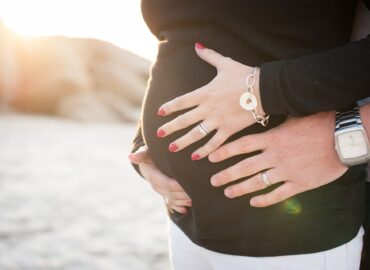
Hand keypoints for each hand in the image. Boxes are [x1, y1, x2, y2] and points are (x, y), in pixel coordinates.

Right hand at [129, 146, 191, 213]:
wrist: (148, 162)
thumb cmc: (150, 154)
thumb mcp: (146, 152)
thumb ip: (141, 154)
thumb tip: (131, 156)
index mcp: (153, 176)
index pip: (166, 183)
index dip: (176, 185)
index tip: (187, 184)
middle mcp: (156, 186)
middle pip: (171, 193)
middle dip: (183, 194)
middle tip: (197, 191)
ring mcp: (160, 192)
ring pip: (172, 199)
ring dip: (183, 201)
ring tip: (195, 199)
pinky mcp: (165, 194)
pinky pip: (171, 203)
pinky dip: (178, 207)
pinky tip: (185, 209)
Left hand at [156, 42, 265, 160]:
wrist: (265, 89)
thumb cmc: (245, 75)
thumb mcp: (225, 63)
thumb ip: (209, 55)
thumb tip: (197, 45)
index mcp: (205, 93)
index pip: (182, 101)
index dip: (169, 107)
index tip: (159, 113)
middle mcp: (208, 108)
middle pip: (184, 120)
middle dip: (170, 128)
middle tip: (158, 134)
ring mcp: (218, 120)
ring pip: (196, 134)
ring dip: (183, 142)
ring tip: (171, 148)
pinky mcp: (229, 130)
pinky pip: (214, 143)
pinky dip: (205, 151)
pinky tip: (195, 157)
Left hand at [208, 112, 347, 206]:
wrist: (343, 138)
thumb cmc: (320, 123)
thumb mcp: (294, 117)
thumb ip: (276, 120)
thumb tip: (262, 112)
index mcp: (272, 139)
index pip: (242, 146)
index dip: (224, 152)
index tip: (211, 158)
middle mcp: (275, 156)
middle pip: (245, 167)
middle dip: (227, 174)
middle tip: (213, 181)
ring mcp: (286, 171)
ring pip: (258, 182)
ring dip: (240, 188)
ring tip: (227, 192)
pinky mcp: (299, 183)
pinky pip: (278, 194)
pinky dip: (265, 199)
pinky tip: (254, 202)